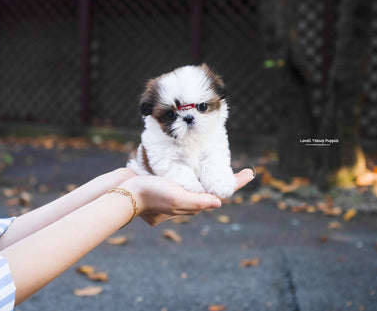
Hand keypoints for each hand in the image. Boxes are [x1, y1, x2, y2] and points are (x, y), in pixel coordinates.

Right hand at [121, 168, 254, 225]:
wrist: (124, 194)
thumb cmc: (151, 194)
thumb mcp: (177, 197)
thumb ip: (197, 202)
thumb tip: (219, 203)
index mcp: (191, 206)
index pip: (219, 194)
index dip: (236, 183)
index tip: (251, 173)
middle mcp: (185, 204)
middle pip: (211, 193)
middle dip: (226, 183)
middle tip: (241, 172)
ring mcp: (175, 200)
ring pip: (198, 191)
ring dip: (209, 182)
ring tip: (221, 171)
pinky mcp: (165, 194)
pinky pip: (185, 187)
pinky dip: (194, 180)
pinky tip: (194, 173)